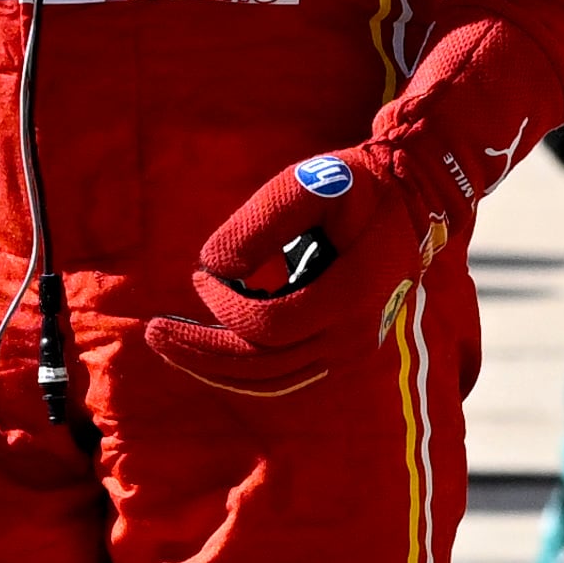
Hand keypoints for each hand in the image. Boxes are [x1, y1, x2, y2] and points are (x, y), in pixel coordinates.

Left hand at [140, 144, 446, 397]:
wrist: (410, 203)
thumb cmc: (354, 186)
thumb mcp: (310, 182)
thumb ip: (262, 220)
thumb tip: (214, 265)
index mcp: (352, 292)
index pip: (271, 325)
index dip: (225, 307)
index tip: (199, 276)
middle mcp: (355, 334)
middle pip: (265, 365)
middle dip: (203, 352)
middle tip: (153, 332)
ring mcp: (352, 350)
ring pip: (273, 380)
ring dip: (216, 367)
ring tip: (170, 345)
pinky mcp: (342, 352)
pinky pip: (285, 376)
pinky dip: (241, 369)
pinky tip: (207, 350)